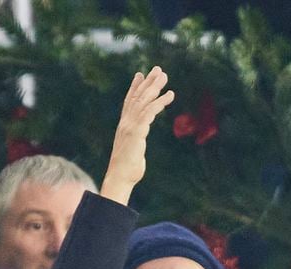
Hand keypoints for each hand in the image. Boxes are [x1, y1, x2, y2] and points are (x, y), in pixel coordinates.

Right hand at [100, 66, 174, 204]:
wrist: (120, 177)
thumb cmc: (127, 170)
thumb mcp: (132, 152)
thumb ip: (135, 144)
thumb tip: (136, 147)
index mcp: (124, 126)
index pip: (129, 102)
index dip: (135, 88)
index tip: (140, 75)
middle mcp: (126, 123)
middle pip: (138, 97)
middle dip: (148, 82)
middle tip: (158, 69)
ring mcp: (131, 126)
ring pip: (144, 101)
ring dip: (155, 87)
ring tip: (165, 76)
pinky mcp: (137, 131)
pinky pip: (150, 112)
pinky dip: (160, 102)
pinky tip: (170, 95)